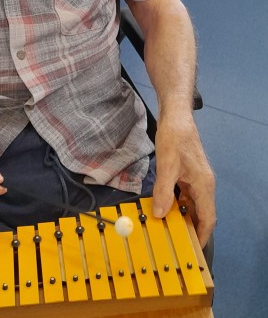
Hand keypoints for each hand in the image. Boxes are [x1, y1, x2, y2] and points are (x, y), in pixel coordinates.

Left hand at [152, 114, 215, 246]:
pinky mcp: (188, 173)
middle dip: (189, 228)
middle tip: (173, 242)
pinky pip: (184, 194)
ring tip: (166, 228)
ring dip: (181, 216)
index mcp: (204, 185)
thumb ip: (163, 191)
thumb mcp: (166, 164)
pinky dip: (176, 203)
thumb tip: (159, 214)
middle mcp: (203, 184)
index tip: (192, 250)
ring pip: (191, 204)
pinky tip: (163, 207)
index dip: (201, 236)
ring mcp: (196, 178)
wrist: (175, 115)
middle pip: (200, 213)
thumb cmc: (174, 137)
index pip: (208, 218)